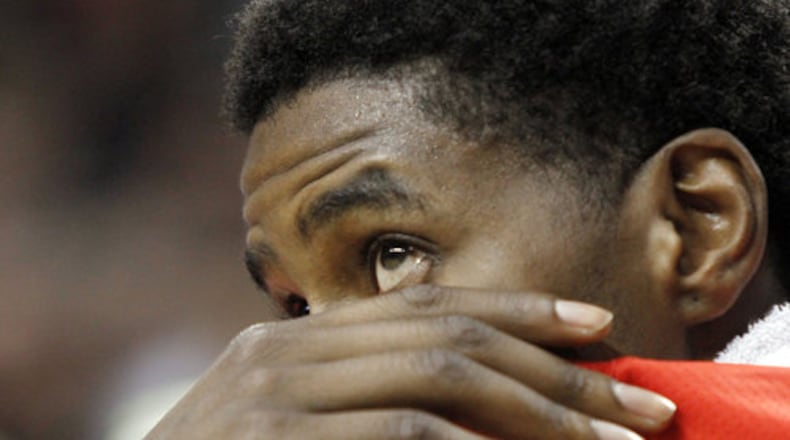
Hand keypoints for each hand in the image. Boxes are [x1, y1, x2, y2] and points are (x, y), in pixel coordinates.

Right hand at [146, 285, 675, 438]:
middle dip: (557, 371)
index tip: (599, 326)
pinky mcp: (273, 438)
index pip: (427, 305)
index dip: (521, 308)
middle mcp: (285, 348)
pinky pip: (402, 432)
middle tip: (642, 408)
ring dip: (539, 413)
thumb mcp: (298, 430)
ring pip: (439, 376)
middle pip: (450, 334)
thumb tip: (479, 417)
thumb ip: (369, 404)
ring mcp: (273, 392)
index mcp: (295, 339)